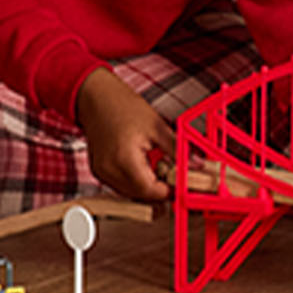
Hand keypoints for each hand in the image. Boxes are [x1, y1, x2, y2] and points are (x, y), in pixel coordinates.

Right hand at [75, 68, 173, 203]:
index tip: (182, 186)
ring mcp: (101, 173)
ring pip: (131, 194)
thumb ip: (177, 150)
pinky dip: (136, 182)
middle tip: (175, 177)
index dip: (169, 191)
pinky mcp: (99, 171)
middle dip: (160, 190)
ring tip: (159, 168)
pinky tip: (144, 167)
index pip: (151, 190)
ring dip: (148, 187)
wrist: (96, 96)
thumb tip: (196, 165)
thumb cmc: (122, 106)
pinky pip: (121, 186)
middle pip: (141, 196)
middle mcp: (109, 170)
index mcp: (124, 159)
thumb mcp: (156, 126)